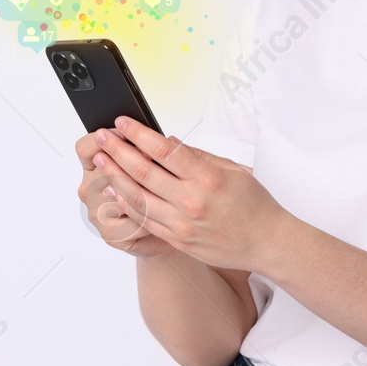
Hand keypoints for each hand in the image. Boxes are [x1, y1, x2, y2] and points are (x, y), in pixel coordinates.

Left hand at [93, 116, 287, 271]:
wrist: (266, 242)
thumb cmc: (254, 205)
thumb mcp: (232, 170)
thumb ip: (198, 156)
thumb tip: (167, 141)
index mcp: (207, 178)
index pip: (164, 150)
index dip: (139, 134)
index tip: (123, 123)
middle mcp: (192, 201)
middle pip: (144, 172)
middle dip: (118, 151)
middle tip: (102, 137)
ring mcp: (181, 223)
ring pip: (137, 197)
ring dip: (114, 176)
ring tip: (100, 160)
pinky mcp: (176, 239)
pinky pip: (144, 219)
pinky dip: (126, 203)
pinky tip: (114, 189)